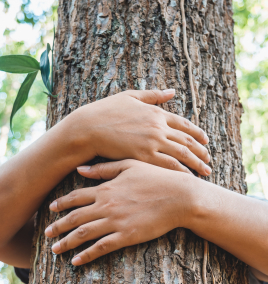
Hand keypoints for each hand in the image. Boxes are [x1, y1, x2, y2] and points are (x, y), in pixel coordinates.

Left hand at [44, 160, 196, 265]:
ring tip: (55, 250)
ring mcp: (115, 221)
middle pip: (75, 218)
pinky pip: (101, 247)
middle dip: (58, 226)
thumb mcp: (128, 165)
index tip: (50, 209)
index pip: (76, 197)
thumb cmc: (156, 178)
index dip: (61, 204)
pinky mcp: (126, 236)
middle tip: (46, 233)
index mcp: (106, 188)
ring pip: (83, 234)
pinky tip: (76, 261)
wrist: (179, 196)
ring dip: (67, 242)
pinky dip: (87, 255)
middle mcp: (106, 205)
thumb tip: (80, 169)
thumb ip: (103, 169)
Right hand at [71, 89, 210, 175]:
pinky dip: (180, 172)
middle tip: (209, 159)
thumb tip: (172, 91)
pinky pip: (168, 166)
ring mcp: (152, 142)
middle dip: (201, 151)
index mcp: (156, 112)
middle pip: (187, 141)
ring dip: (196, 163)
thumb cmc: (105, 111)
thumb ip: (153, 95)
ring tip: (205, 171)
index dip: (197, 133)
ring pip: (182, 154)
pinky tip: (187, 178)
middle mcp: (158, 127)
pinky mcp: (143, 156)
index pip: (184, 124)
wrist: (88, 127)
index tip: (205, 141)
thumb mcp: (130, 97)